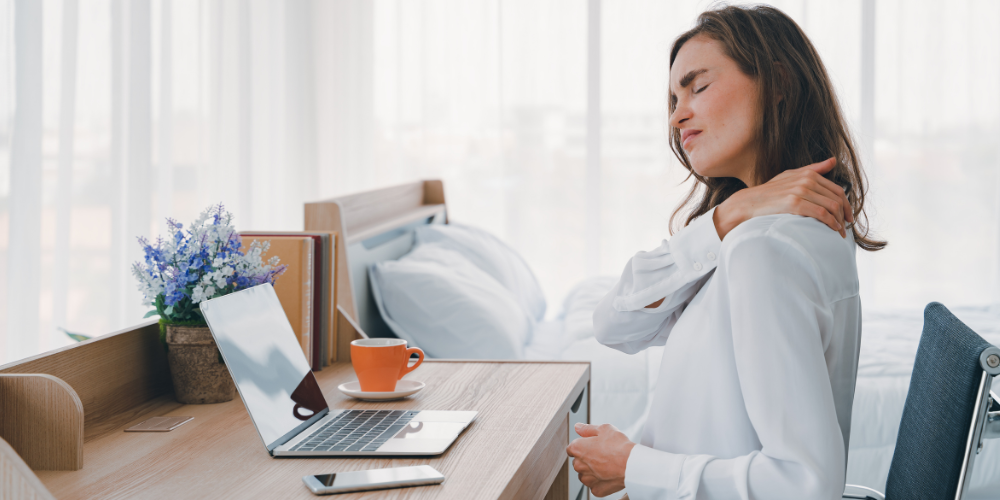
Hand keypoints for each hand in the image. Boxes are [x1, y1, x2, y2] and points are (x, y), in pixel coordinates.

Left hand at [566, 423, 635, 497]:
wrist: (632, 464)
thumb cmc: (619, 446)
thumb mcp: (604, 429)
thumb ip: (587, 429)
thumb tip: (578, 427)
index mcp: (578, 448)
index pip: (572, 448)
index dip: (582, 446)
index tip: (592, 446)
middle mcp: (579, 465)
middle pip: (578, 462)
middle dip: (587, 458)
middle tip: (602, 454)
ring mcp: (587, 479)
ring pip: (585, 475)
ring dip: (592, 471)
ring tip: (607, 465)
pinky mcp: (596, 489)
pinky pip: (594, 485)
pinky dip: (600, 481)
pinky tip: (609, 474)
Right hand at [713, 157, 853, 239]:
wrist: (748, 203)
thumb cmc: (769, 193)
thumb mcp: (790, 176)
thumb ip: (813, 169)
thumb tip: (833, 161)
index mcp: (808, 174)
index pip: (837, 190)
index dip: (846, 205)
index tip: (848, 217)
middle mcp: (806, 180)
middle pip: (837, 199)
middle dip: (845, 215)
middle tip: (846, 227)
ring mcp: (800, 191)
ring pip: (831, 207)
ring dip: (839, 222)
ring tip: (839, 233)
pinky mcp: (795, 203)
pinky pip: (821, 214)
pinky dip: (830, 223)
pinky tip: (831, 230)